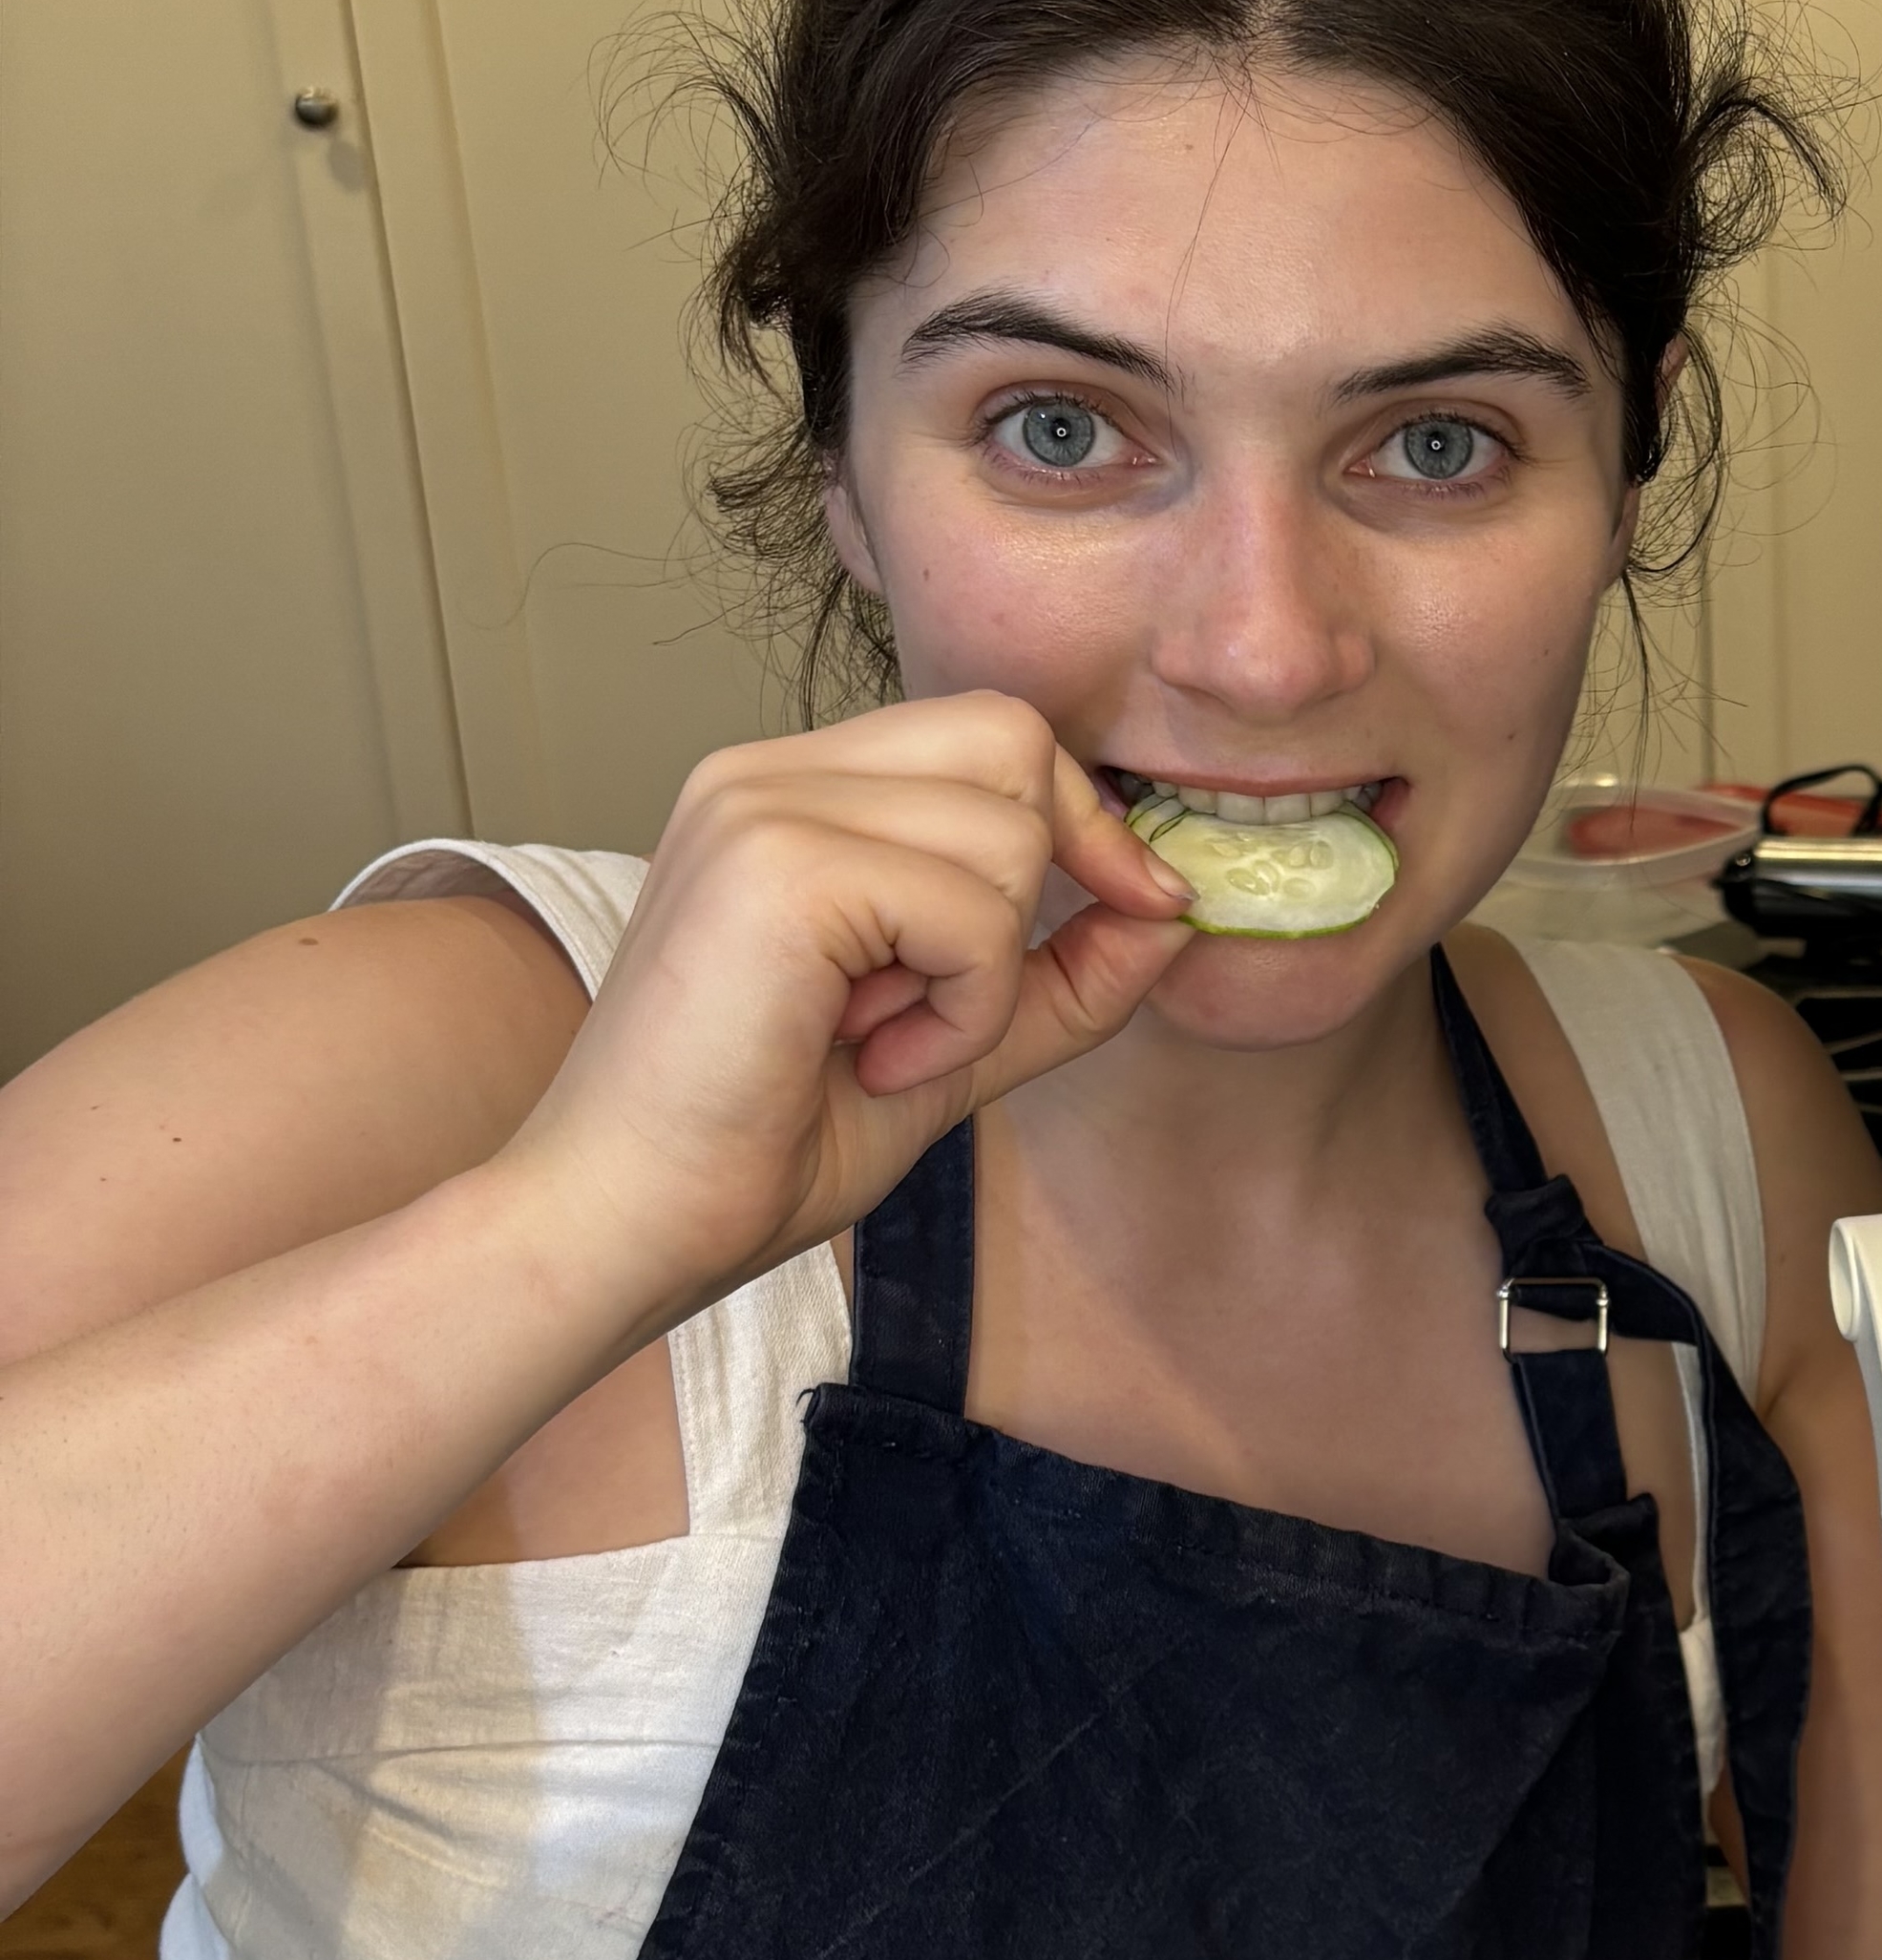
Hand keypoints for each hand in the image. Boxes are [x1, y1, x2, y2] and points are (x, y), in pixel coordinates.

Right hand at [494, 698, 1197, 1319]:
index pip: (992, 733)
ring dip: (987, 973)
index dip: (1082, 822)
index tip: (1137, 911)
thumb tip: (1175, 912)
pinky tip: (869, 1056)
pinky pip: (972, 911)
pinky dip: (960, 1009)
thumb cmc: (759, 1145)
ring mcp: (763, 807)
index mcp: (791, 793)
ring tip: (886, 1042)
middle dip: (1047, 879)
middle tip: (961, 1002)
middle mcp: (767, 773)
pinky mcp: (779, 866)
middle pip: (1011, 739)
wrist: (628, 1226)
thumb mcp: (955, 1045)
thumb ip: (1061, 977)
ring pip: (1008, 832)